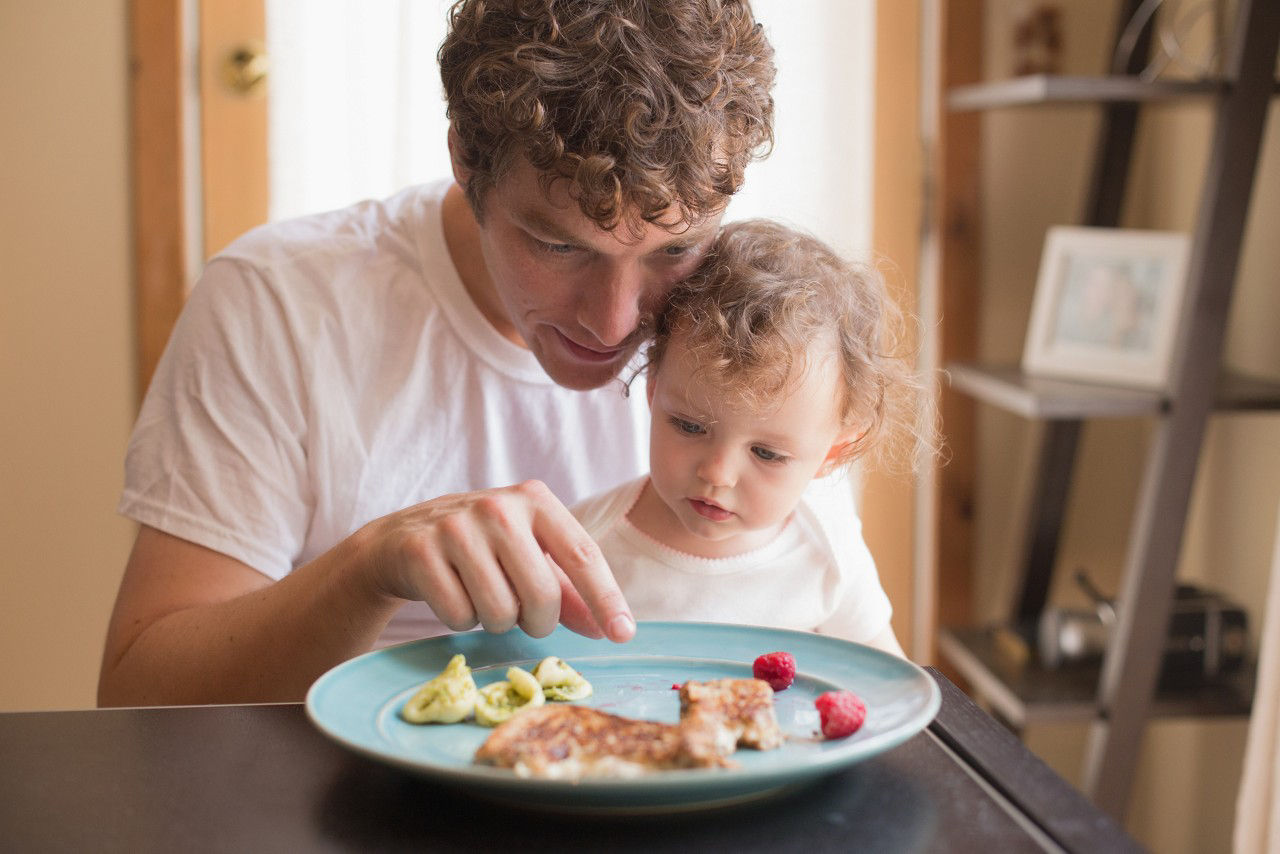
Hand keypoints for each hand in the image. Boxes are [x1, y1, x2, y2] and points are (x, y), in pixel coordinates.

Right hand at [359, 480, 635, 641]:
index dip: (606, 598)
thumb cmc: (481, 549)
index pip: (583, 554)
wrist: (401, 538)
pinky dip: (461, 620)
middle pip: (542, 595)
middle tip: (522, 614)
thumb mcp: (528, 555)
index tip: (623, 634)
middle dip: (537, 621)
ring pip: (500, 612)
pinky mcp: (420, 551)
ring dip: (496, 622)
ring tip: (483, 597)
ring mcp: (456, 526)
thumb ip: (568, 590)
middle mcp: (498, 506)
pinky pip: (459, 616)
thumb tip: (608, 628)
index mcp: (535, 499)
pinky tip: (452, 594)